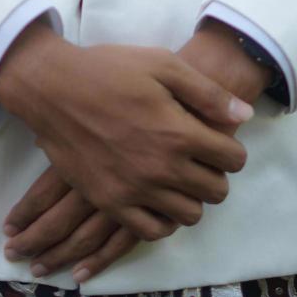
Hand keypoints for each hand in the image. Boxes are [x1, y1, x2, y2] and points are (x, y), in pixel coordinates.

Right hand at [0, 19, 252, 242]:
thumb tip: (244, 114)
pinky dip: (163, 220)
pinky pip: (151, 231)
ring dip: (192, 198)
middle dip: (217, 175)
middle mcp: (162, 168)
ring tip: (181, 180)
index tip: (220, 143)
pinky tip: (159, 200)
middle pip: (216, 191)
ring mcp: (135, 189)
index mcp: (179, 133)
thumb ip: (207, 93)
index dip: (233, 150)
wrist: (52, 88)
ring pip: (188, 215)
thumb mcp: (163, 65)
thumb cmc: (109, 70)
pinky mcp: (110, 201)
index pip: (233, 159)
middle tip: (202, 161)